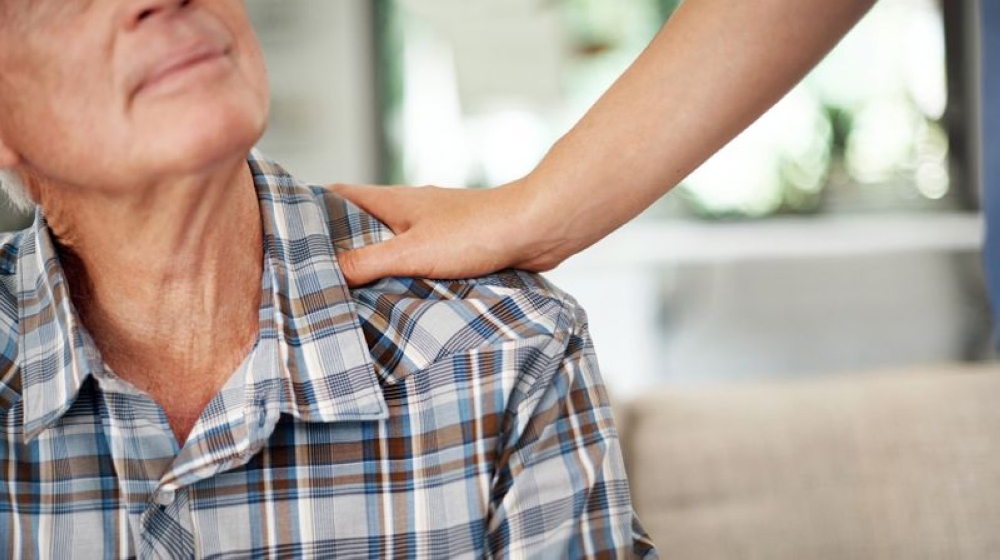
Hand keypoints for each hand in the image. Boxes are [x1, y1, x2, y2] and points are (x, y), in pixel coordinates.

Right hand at [330, 180, 565, 286]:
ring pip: (392, 244)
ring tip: (349, 294)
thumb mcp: (411, 251)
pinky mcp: (456, 246)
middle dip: (339, 246)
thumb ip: (367, 261)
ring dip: (374, 265)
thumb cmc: (477, 232)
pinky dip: (404, 275)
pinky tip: (399, 298)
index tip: (287, 232)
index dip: (311, 210)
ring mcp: (434, 227)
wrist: (535, 230)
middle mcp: (411, 210)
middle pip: (362, 224)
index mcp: (393, 201)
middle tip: (314, 276)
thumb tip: (328, 271)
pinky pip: (419, 260)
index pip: (339, 196)